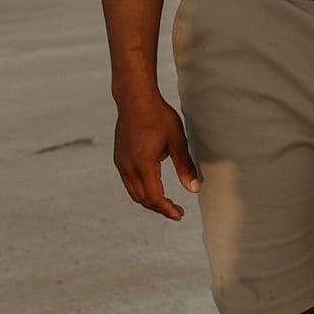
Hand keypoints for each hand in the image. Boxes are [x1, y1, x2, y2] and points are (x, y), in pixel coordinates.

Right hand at [113, 89, 199, 220]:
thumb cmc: (159, 116)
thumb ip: (185, 166)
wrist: (135, 99)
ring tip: (166, 201)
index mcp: (143, 164)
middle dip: (160, 208)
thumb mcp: (177, 140)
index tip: (179, 214)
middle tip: (177, 210)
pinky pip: (129, 182)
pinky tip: (154, 186)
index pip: (154, 197)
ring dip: (150, 200)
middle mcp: (128, 167)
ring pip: (134, 193)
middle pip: (143, 199)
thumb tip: (194, 189)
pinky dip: (141, 190)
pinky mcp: (119, 158)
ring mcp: (121, 163)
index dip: (167, 209)